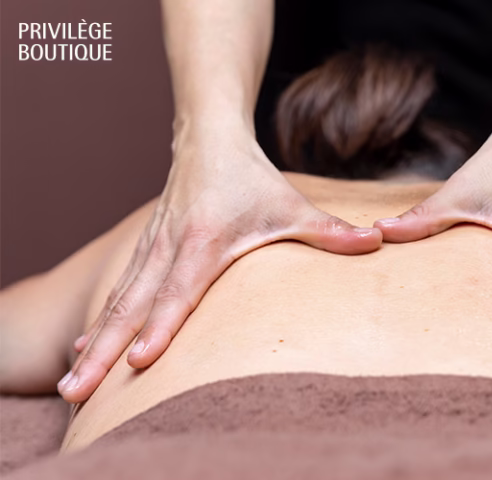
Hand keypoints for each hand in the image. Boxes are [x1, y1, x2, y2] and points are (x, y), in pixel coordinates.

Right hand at [59, 123, 381, 402]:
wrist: (208, 140)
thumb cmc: (251, 178)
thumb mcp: (292, 205)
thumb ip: (331, 232)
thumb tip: (378, 243)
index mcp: (204, 241)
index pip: (179, 291)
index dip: (160, 327)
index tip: (140, 361)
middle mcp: (168, 248)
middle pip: (132, 306)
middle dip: (106, 351)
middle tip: (77, 391)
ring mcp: (151, 250)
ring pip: (117, 303)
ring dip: (95, 343)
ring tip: (72, 385)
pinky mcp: (144, 252)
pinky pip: (118, 292)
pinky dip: (100, 322)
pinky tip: (84, 349)